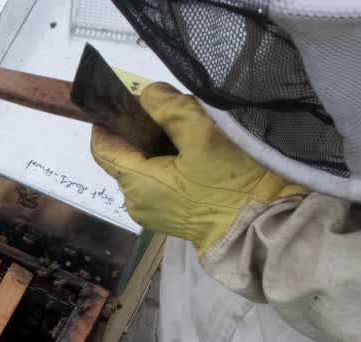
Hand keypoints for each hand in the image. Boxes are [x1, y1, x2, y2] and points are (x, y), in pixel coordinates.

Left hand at [92, 83, 305, 253]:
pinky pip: (158, 181)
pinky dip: (167, 163)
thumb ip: (169, 108)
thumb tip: (147, 94)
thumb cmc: (230, 184)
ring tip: (188, 129)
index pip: (101, 147)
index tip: (124, 99)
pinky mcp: (170, 215)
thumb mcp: (202, 136)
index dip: (107, 121)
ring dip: (157, 145)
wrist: (259, 227)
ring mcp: (151, 211)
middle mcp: (134, 201)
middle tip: (173, 110)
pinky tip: (193, 152)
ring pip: (143, 167)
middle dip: (142, 129)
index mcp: (134, 183)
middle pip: (125, 154)